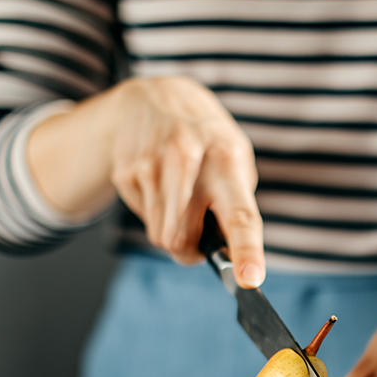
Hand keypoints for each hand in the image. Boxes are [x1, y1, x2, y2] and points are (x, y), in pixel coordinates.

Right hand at [109, 77, 263, 285]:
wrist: (158, 97)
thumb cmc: (209, 141)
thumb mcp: (236, 159)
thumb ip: (237, 206)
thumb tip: (228, 255)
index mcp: (227, 160)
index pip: (241, 215)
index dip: (247, 251)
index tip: (251, 278)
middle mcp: (188, 159)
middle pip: (183, 239)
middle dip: (190, 250)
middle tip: (199, 235)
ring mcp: (151, 165)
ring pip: (160, 236)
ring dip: (172, 231)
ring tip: (180, 197)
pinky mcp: (125, 171)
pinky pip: (143, 219)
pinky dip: (154, 213)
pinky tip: (159, 183)